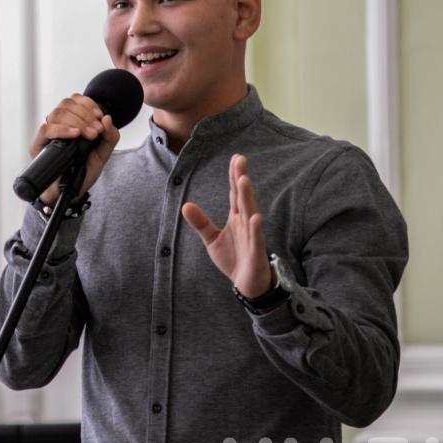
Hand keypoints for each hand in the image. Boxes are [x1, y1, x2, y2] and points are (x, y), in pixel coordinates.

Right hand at [31, 94, 119, 204]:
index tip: (99, 116)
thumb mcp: (103, 154)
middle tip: (96, 131)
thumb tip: (107, 118)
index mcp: (72, 121)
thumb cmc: (83, 171)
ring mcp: (48, 134)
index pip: (75, 99)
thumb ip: (110, 137)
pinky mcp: (38, 145)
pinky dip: (62, 130)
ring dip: (76, 121)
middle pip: (66, 104)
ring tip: (88, 136)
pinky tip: (75, 135)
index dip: (88, 104)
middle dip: (85, 115)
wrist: (71, 192)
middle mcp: (58, 124)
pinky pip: (46, 129)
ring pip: (57, 113)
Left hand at [182, 153, 273, 296]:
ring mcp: (252, 235)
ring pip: (250, 213)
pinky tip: (255, 217)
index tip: (236, 158)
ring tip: (244, 180)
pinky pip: (256, 238)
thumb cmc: (234, 258)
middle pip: (243, 198)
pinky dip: (256, 228)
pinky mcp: (256, 251)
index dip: (234, 176)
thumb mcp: (212, 239)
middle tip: (240, 160)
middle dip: (241, 179)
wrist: (248, 283)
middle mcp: (246, 223)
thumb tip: (185, 205)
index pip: (235, 193)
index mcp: (236, 218)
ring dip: (247, 197)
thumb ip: (201, 222)